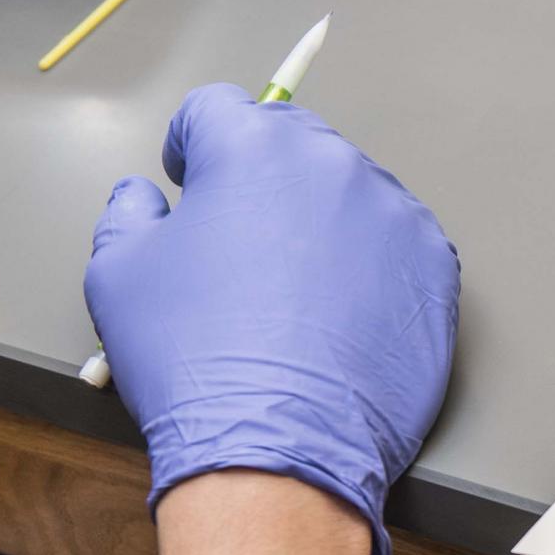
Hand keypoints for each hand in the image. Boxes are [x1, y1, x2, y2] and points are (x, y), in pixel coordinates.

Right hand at [84, 83, 459, 554]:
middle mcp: (335, 167)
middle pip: (293, 145)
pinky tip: (341, 316)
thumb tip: (146, 199)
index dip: (194, 144)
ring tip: (294, 291)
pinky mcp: (435, 269)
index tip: (191, 179)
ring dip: (322, 222)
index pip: (218, 109)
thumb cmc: (195, 358)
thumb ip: (130, 214)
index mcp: (254, 149)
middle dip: (263, 179)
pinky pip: (396, 247)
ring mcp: (396, 216)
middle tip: (241, 241)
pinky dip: (371, 267)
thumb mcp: (119, 274)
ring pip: (350, 196)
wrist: (280, 445)